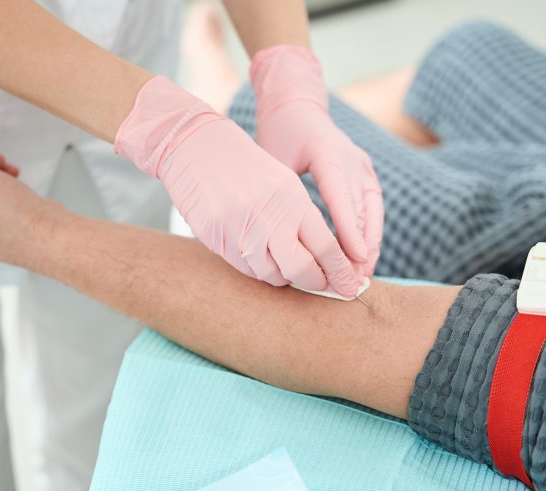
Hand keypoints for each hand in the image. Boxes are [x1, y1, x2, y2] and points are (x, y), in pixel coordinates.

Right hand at [115, 77, 361, 296]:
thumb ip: (302, 218)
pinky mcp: (216, 238)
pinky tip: (261, 259)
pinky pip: (244, 269)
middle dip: (316, 283)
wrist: (195, 146)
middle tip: (323, 287)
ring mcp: (240, 230)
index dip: (339, 272)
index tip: (350, 288)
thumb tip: (326, 259)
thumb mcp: (281, 182)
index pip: (325, 247)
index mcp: (291, 198)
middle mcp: (268, 216)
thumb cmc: (244, 166)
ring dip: (285, 278)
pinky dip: (258, 270)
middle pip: (301, 269)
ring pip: (272, 275)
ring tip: (289, 268)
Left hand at [250, 45, 383, 276]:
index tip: (358, 257)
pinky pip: (372, 207)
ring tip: (364, 274)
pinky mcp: (365, 174)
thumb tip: (280, 239)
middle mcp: (352, 160)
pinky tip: (364, 257)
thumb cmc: (279, 135)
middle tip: (357, 278)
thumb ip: (282, 196)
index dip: (350, 230)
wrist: (296, 107)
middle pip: (361, 209)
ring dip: (370, 243)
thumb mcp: (273, 162)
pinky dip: (369, 232)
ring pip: (372, 211)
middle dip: (362, 246)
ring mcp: (363, 166)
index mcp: (329, 155)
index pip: (342, 198)